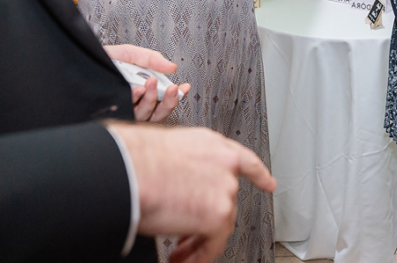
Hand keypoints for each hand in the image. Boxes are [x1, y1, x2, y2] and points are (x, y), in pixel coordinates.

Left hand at [103, 44, 190, 122]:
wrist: (82, 60)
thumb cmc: (105, 60)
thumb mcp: (131, 54)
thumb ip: (151, 60)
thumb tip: (172, 68)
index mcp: (144, 91)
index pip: (165, 101)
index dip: (177, 96)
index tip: (185, 87)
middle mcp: (136, 104)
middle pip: (158, 113)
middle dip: (168, 101)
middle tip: (171, 88)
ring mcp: (125, 110)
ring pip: (145, 115)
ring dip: (150, 100)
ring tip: (150, 83)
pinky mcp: (113, 112)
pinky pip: (127, 113)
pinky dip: (134, 100)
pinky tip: (135, 90)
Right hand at [107, 124, 275, 262]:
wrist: (127, 168)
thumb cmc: (133, 158)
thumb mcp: (166, 152)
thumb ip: (183, 169)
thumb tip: (173, 187)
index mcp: (211, 144)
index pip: (244, 161)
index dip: (259, 175)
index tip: (269, 184)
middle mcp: (224, 165)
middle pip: (226, 201)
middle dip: (206, 223)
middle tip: (186, 239)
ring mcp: (225, 189)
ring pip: (220, 224)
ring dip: (199, 243)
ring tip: (180, 255)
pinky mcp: (217, 215)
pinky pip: (214, 243)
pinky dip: (200, 255)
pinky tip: (187, 261)